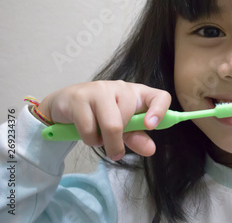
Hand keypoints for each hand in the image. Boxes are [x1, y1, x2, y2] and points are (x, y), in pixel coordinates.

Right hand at [38, 80, 170, 160]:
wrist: (65, 105)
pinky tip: (85, 132)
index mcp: (137, 93)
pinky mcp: (79, 97)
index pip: (160, 96)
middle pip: (129, 119)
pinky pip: (89, 129)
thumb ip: (137, 137)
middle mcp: (121, 87)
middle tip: (111, 144)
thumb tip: (150, 150)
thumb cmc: (99, 115)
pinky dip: (89, 139)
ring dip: (104, 142)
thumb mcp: (122, 128)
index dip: (160, 111)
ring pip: (111, 125)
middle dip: (119, 140)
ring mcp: (99, 89)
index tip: (150, 126)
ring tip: (98, 138)